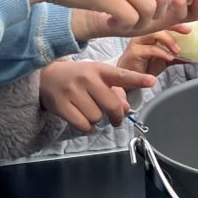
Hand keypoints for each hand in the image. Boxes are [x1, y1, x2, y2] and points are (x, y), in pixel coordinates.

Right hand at [39, 60, 154, 131]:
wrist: (46, 76)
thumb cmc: (77, 77)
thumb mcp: (96, 77)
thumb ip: (114, 90)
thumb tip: (125, 107)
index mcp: (98, 69)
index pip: (121, 75)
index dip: (137, 79)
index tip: (151, 81)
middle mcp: (86, 78)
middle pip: (112, 105)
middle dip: (117, 116)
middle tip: (117, 119)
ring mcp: (72, 92)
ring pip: (97, 117)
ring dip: (97, 119)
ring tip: (89, 110)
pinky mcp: (61, 105)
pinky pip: (83, 125)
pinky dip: (87, 127)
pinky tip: (83, 118)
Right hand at [117, 25, 190, 75]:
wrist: (130, 78)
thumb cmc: (145, 64)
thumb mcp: (165, 56)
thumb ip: (176, 53)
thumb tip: (194, 54)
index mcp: (150, 30)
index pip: (164, 19)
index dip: (177, 22)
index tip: (189, 29)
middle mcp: (142, 31)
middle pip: (159, 23)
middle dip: (175, 27)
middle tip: (187, 34)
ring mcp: (137, 40)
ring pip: (154, 34)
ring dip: (169, 41)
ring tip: (177, 51)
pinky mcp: (133, 51)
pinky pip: (150, 48)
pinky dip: (162, 52)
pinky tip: (169, 58)